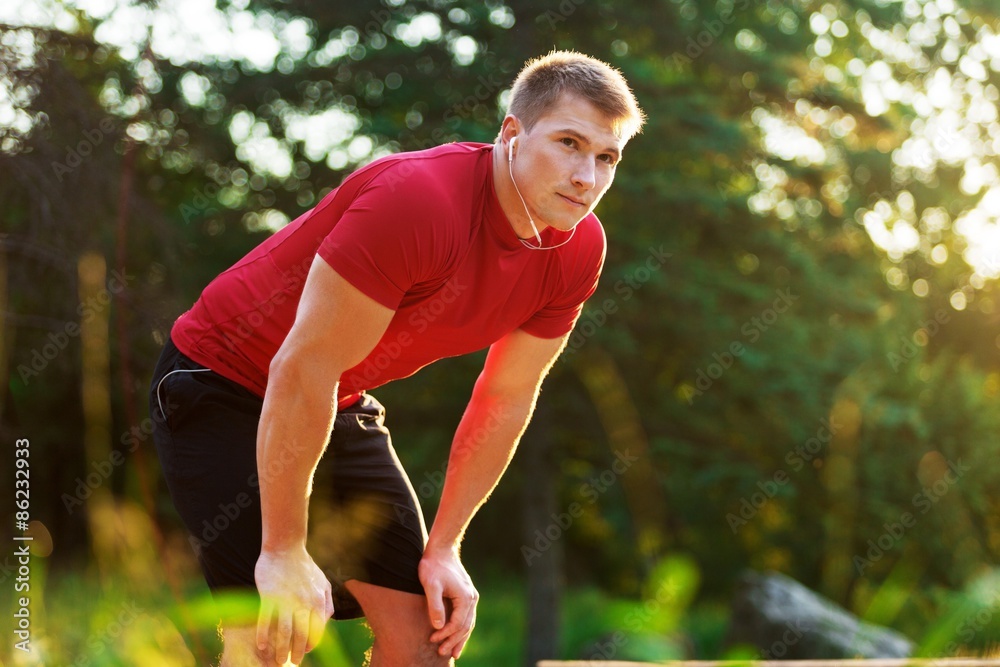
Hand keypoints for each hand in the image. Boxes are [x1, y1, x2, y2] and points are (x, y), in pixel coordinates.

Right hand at [255, 546, 333, 665]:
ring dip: (280, 648)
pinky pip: (265, 619)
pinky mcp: (269, 595)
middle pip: (300, 635)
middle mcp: (303, 602)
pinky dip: (263, 634)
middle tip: (290, 662)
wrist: (285, 547)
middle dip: (296, 652)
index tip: (305, 652)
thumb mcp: (323, 582)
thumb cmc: (304, 566)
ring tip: (277, 660)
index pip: (317, 630)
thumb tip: (326, 622)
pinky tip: (261, 645)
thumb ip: (327, 602)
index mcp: (317, 600)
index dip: (311, 644)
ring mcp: (285, 599)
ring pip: (283, 631)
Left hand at [419, 544, 478, 658]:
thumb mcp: (431, 585)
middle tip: (442, 653)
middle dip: (454, 641)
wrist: (441, 549)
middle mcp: (472, 598)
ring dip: (460, 638)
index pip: (457, 624)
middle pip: (466, 626)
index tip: (433, 639)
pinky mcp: (466, 595)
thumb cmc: (433, 566)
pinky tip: (456, 635)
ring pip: (468, 623)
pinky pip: (466, 616)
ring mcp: (471, 596)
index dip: (445, 634)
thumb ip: (434, 605)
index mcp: (465, 598)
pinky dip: (462, 628)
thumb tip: (438, 626)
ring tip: (453, 652)